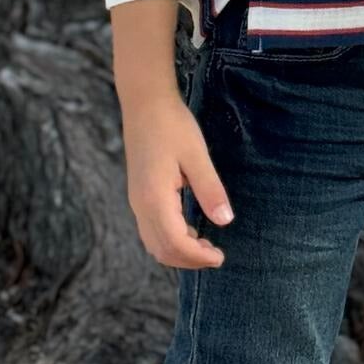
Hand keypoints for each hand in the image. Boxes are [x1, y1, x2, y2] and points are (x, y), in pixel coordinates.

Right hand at [122, 95, 236, 269]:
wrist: (144, 104)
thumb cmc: (172, 125)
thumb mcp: (196, 155)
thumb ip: (210, 189)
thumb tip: (225, 221)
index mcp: (155, 198)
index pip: (175, 243)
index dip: (198, 257)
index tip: (220, 257)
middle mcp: (141, 205)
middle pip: (162, 250)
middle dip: (189, 260)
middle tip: (216, 255)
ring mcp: (137, 202)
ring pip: (154, 243)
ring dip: (179, 252)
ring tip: (206, 245)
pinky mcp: (139, 195)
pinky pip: (152, 230)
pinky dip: (170, 240)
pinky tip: (190, 230)